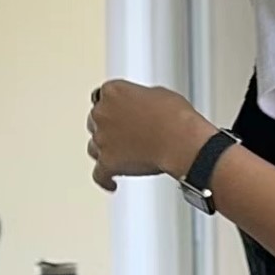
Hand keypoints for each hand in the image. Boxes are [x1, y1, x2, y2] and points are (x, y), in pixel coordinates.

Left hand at [87, 81, 215, 192]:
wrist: (180, 141)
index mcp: (113, 91)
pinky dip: (104, 179)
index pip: (102, 98)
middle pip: (95, 122)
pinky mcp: (108, 163)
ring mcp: (103, 138)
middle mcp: (102, 112)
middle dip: (108, 129)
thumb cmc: (174, 117)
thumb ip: (139, 100)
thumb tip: (141, 108)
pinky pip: (99, 175)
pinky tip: (110, 182)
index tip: (120, 115)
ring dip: (104, 151)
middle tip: (121, 136)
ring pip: (94, 147)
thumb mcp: (156, 94)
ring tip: (117, 157)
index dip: (113, 108)